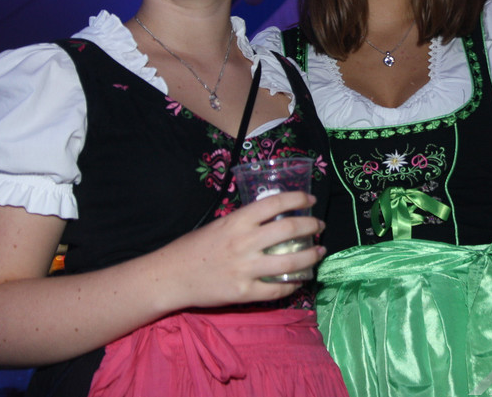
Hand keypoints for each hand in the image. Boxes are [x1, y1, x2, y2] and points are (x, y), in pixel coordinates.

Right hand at [161, 191, 325, 307]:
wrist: (171, 276)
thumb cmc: (193, 247)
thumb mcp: (219, 225)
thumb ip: (244, 222)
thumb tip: (272, 218)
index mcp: (237, 221)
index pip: (275, 203)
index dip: (297, 198)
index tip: (310, 199)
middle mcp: (244, 242)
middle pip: (290, 229)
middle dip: (312, 226)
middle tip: (319, 226)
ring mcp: (245, 268)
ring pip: (290, 262)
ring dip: (311, 256)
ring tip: (319, 253)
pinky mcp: (244, 292)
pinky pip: (277, 290)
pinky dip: (293, 284)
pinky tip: (300, 280)